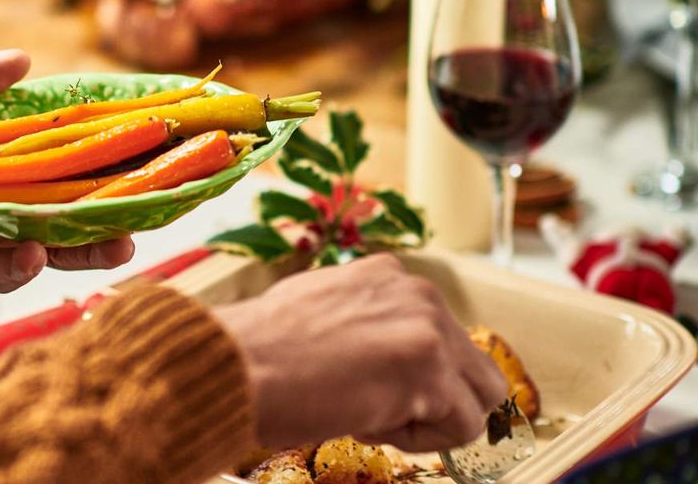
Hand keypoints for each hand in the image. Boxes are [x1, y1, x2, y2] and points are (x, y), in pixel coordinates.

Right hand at [215, 254, 507, 452]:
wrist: (236, 365)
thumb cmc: (258, 350)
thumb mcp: (320, 309)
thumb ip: (366, 320)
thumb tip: (384, 354)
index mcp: (387, 275)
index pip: (438, 332)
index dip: (411, 374)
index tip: (372, 387)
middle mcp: (415, 292)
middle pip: (474, 365)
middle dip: (438, 398)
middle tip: (382, 410)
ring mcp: (427, 328)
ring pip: (479, 396)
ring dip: (433, 419)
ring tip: (374, 416)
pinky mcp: (430, 369)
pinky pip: (461, 427)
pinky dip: (420, 441)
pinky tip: (368, 422)